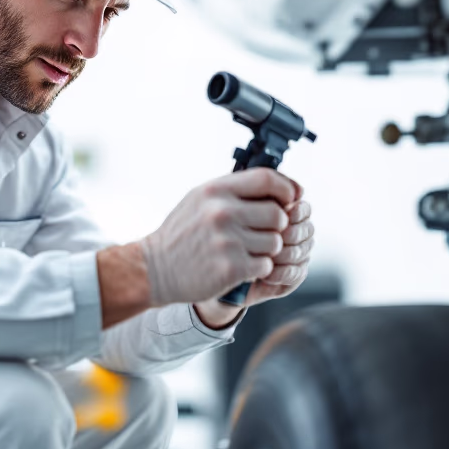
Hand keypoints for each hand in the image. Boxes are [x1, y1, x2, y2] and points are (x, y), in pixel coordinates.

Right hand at [139, 168, 296, 305]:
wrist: (155, 268)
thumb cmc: (181, 233)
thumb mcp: (200, 199)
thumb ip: (234, 189)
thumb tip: (277, 184)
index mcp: (216, 191)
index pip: (267, 179)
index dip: (287, 188)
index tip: (293, 197)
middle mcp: (223, 213)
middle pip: (278, 214)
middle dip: (277, 225)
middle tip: (264, 231)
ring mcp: (228, 242)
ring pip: (275, 242)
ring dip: (268, 249)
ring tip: (249, 250)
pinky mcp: (231, 269)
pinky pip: (266, 265)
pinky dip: (259, 268)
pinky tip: (243, 266)